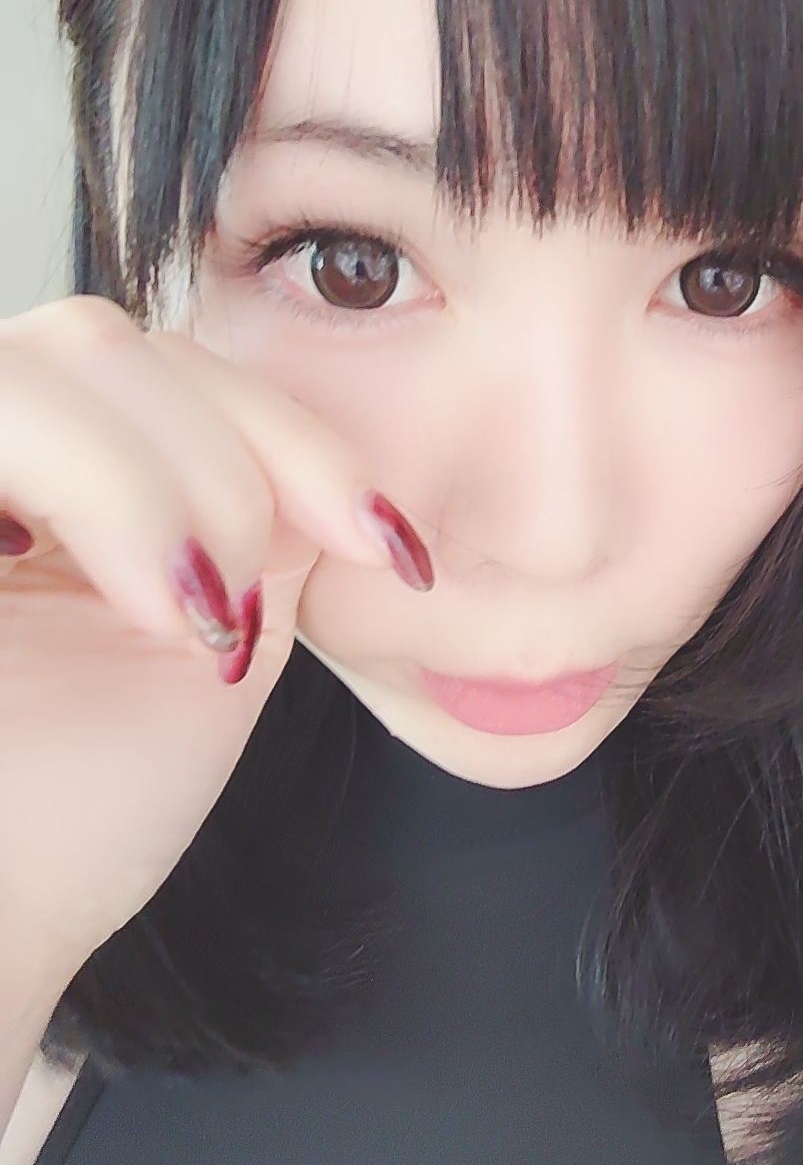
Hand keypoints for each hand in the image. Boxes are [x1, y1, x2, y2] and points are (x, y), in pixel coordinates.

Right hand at [0, 295, 422, 999]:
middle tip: (237, 613)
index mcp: (56, 482)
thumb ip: (254, 534)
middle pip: (116, 343)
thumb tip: (331, 458)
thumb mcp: (208, 652)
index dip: (295, 437)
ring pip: (60, 359)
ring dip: (153, 481)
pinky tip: (104, 590)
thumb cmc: (70, 820)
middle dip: (226, 468)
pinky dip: (93, 486)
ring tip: (181, 618)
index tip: (385, 543)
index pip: (179, 375)